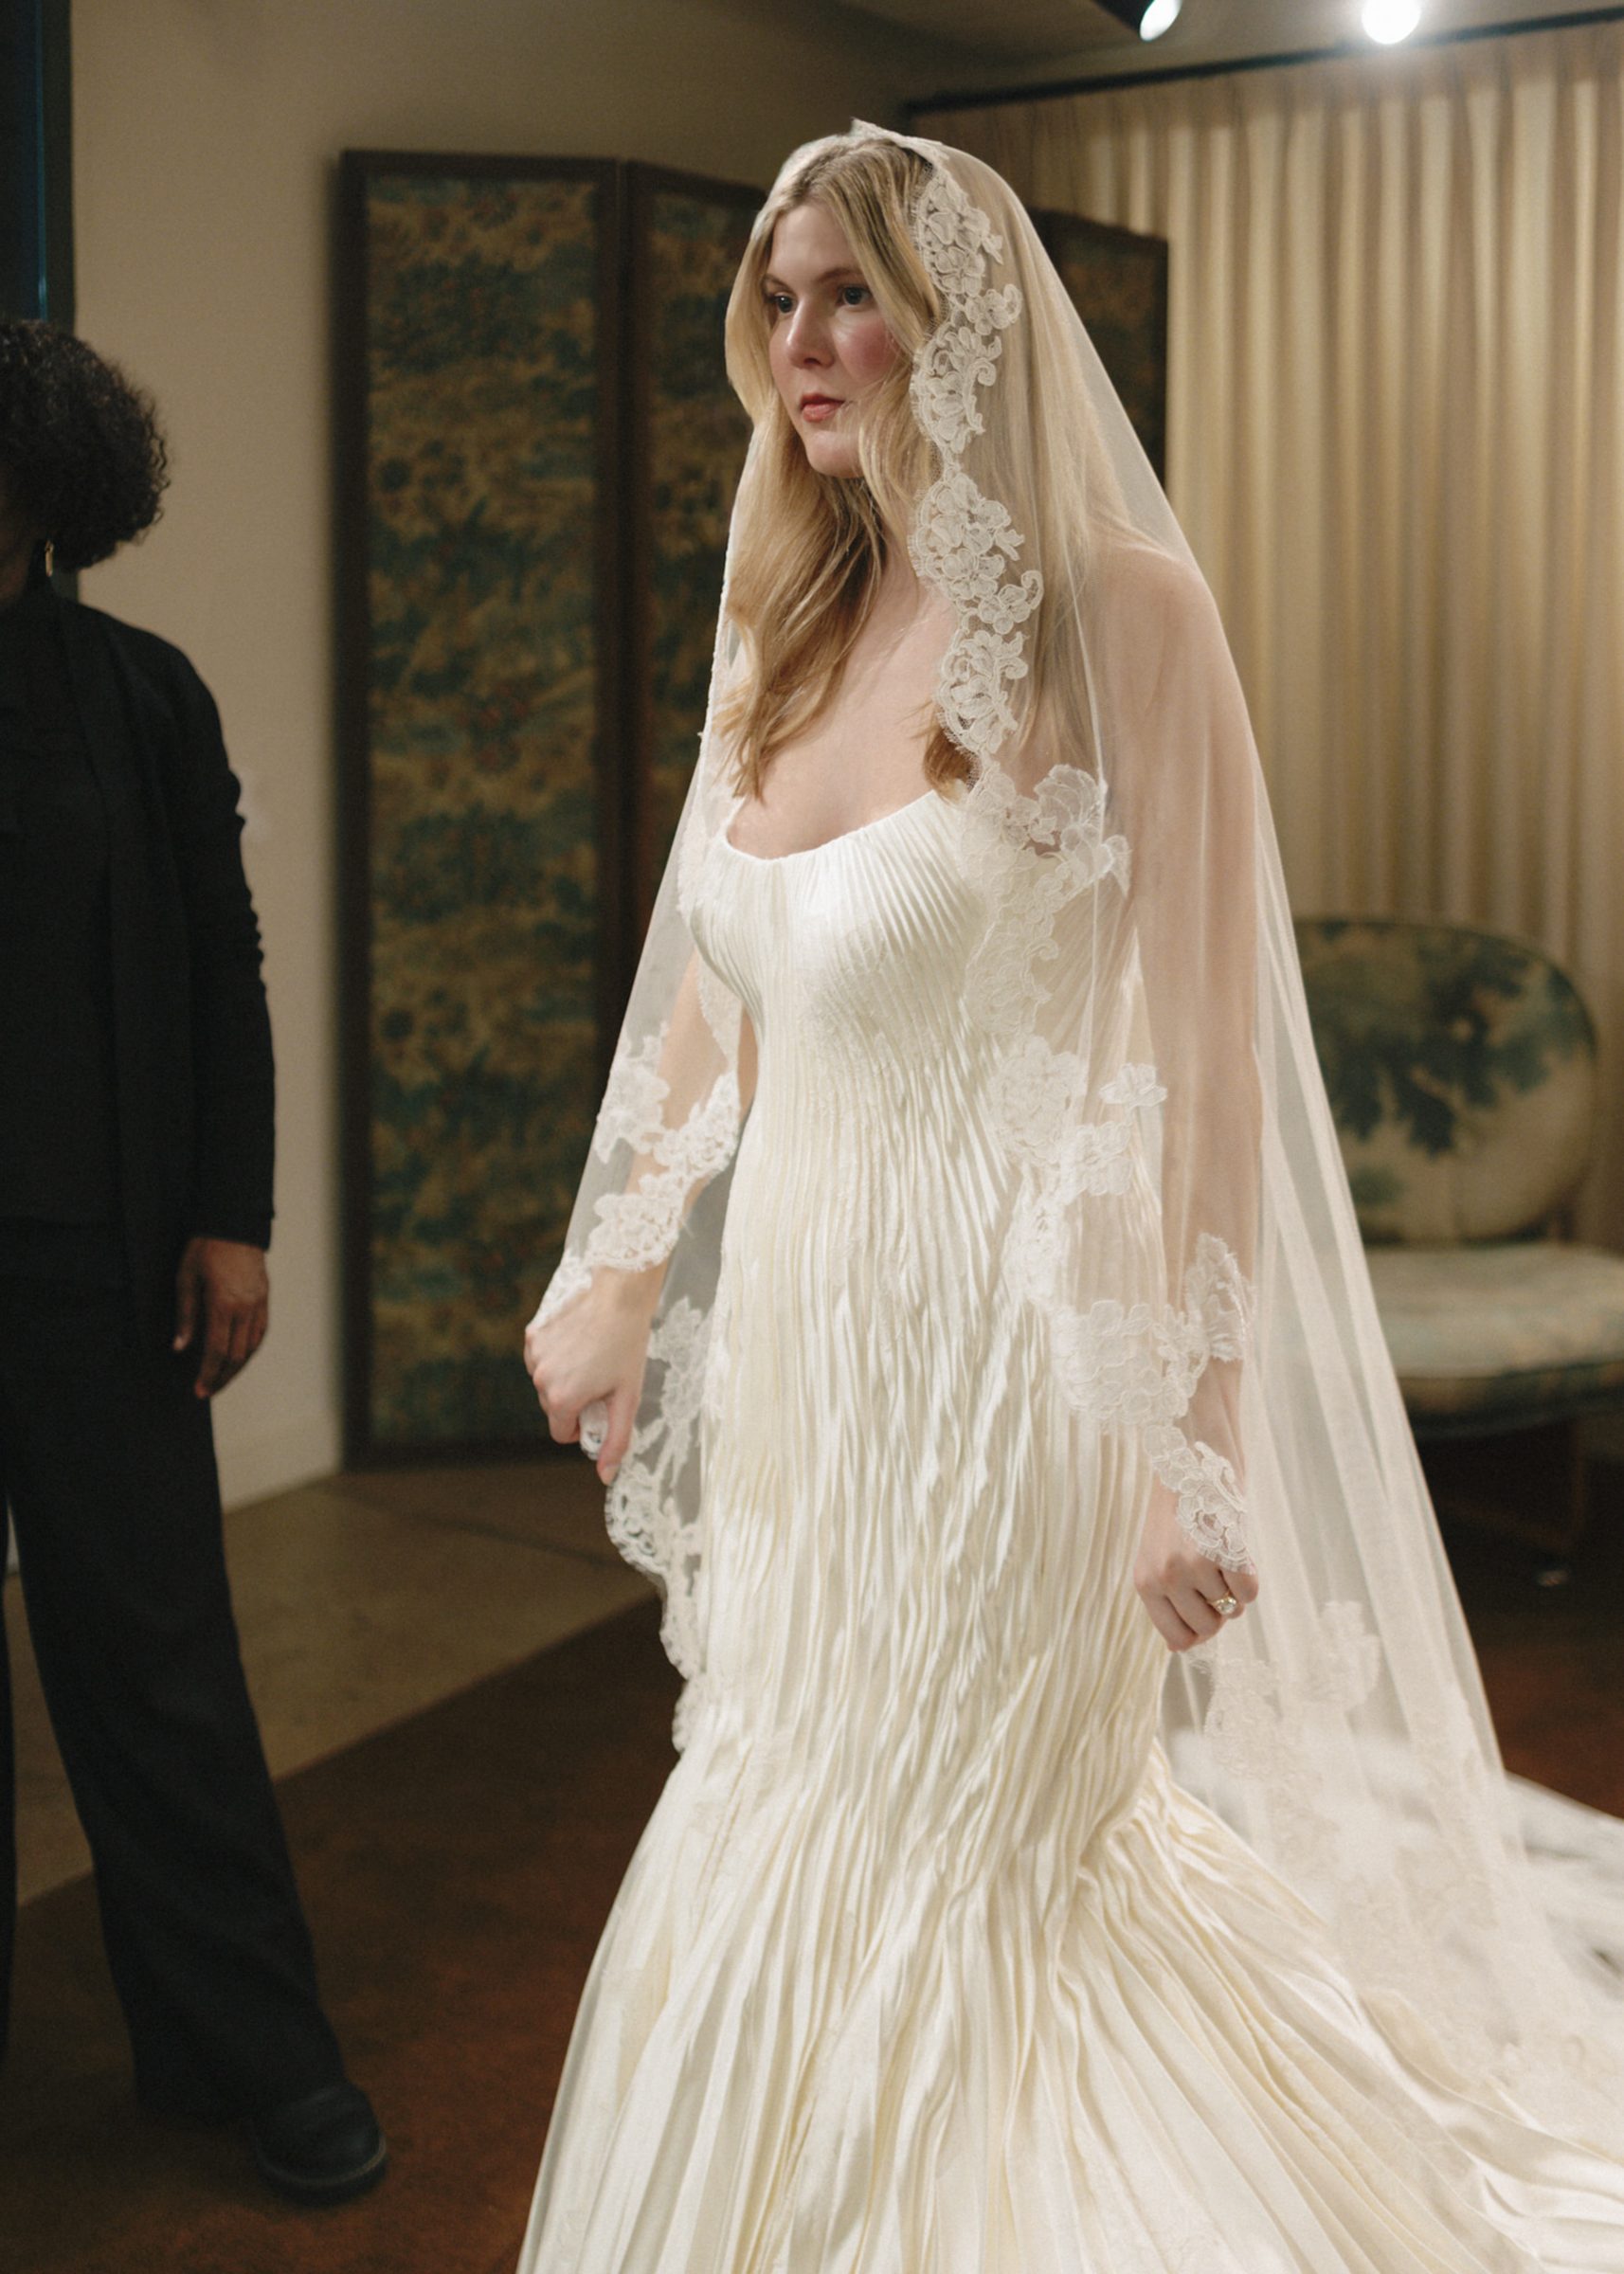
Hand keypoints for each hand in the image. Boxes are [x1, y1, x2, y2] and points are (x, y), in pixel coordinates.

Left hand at [173, 1236, 269, 1397]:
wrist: (233, 1224)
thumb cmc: (205, 1249)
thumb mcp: (185, 1279)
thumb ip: (185, 1316)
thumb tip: (180, 1347)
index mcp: (224, 1304)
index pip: (217, 1351)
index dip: (208, 1374)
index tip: (200, 1390)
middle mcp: (245, 1308)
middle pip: (237, 1355)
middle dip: (222, 1377)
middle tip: (208, 1391)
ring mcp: (258, 1304)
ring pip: (252, 1347)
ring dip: (237, 1367)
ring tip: (222, 1379)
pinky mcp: (264, 1298)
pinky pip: (260, 1332)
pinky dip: (250, 1350)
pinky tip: (239, 1357)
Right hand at [524, 1269, 659, 1484]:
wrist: (619, 1296)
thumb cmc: (627, 1346)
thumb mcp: (627, 1398)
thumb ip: (616, 1440)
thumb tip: (606, 1476)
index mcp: (561, 1399)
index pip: (561, 1433)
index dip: (580, 1427)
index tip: (597, 1409)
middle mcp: (540, 1379)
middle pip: (552, 1407)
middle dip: (573, 1401)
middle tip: (599, 1381)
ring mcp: (534, 1355)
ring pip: (545, 1382)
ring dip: (563, 1378)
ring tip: (590, 1358)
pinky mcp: (533, 1334)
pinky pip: (540, 1358)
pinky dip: (555, 1356)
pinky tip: (577, 1342)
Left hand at [1133, 1477, 1257, 1652]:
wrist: (1190, 1459)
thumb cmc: (1177, 1511)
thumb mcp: (1156, 1556)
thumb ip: (1166, 1600)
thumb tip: (1177, 1649)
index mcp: (1144, 1583)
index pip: (1178, 1640)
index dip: (1199, 1630)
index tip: (1206, 1608)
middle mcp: (1165, 1578)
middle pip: (1209, 1628)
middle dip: (1219, 1608)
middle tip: (1214, 1573)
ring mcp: (1194, 1566)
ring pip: (1232, 1610)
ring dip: (1234, 1587)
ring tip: (1220, 1551)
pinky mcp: (1224, 1553)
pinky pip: (1250, 1592)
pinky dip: (1251, 1576)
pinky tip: (1236, 1547)